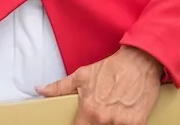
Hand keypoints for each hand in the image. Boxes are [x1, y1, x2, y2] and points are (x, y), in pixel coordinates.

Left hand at [36, 46, 164, 124]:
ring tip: (113, 113)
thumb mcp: (82, 75)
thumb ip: (59, 87)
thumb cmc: (111, 68)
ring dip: (112, 123)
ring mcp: (122, 122)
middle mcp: (104, 119)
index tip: (82, 122)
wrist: (139, 61)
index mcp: (89, 110)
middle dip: (97, 123)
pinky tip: (125, 115)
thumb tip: (39, 89)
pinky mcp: (138, 123)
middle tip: (101, 113)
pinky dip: (125, 124)